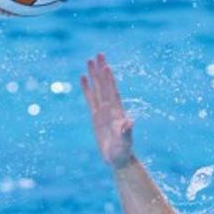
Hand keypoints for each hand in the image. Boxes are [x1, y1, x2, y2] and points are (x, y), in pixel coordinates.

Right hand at [80, 53, 134, 168]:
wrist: (119, 159)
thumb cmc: (123, 152)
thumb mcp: (125, 142)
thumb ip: (126, 132)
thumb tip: (129, 122)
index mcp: (118, 112)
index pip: (113, 92)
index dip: (109, 80)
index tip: (106, 67)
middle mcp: (110, 108)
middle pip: (105, 85)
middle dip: (101, 70)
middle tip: (98, 54)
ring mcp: (103, 111)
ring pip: (97, 89)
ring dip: (94, 75)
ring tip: (89, 61)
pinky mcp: (96, 116)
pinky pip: (90, 99)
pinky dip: (87, 88)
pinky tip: (83, 78)